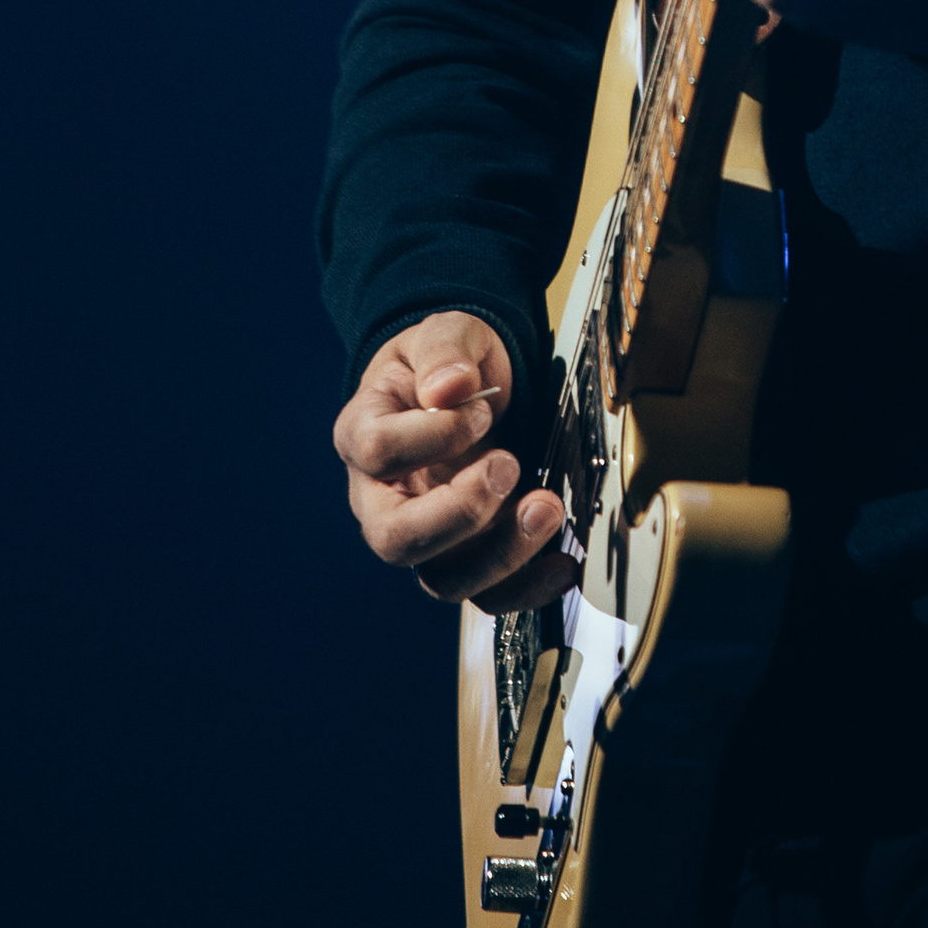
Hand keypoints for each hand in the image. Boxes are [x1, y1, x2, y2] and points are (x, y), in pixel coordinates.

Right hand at [333, 311, 574, 608]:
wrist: (471, 386)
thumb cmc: (449, 363)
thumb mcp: (447, 333)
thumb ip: (444, 351)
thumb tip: (448, 388)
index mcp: (363, 434)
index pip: (377, 451)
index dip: (433, 435)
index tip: (480, 408)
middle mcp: (381, 498)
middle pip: (394, 538)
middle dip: (459, 512)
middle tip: (509, 466)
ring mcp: (424, 535)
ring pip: (441, 578)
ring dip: (501, 554)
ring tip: (547, 507)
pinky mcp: (466, 556)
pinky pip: (486, 594)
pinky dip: (527, 588)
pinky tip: (563, 563)